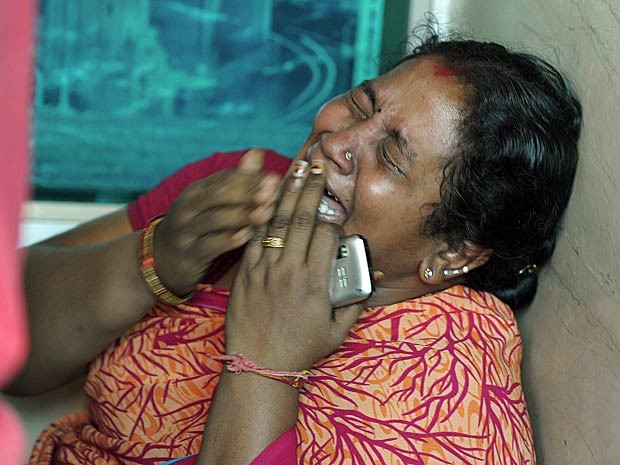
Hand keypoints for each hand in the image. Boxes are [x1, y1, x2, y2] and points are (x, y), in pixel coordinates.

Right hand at [152, 149, 279, 295]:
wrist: (162, 260)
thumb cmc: (198, 226)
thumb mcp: (211, 202)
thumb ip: (235, 181)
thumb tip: (258, 152)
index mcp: (195, 191)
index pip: (225, 179)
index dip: (251, 178)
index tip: (275, 179)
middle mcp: (187, 208)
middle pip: (218, 195)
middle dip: (247, 193)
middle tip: (272, 193)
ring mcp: (185, 232)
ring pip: (215, 220)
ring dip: (243, 215)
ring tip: (265, 213)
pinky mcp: (188, 255)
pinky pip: (210, 246)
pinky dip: (230, 240)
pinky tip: (248, 236)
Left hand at [225, 159, 363, 371]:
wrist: (257, 365)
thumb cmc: (300, 350)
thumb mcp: (337, 332)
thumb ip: (357, 300)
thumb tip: (373, 274)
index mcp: (315, 283)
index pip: (325, 235)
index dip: (331, 220)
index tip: (333, 214)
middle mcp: (289, 270)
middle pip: (301, 218)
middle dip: (310, 187)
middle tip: (316, 164)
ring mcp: (264, 269)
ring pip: (275, 220)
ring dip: (285, 191)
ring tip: (294, 169)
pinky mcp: (244, 272)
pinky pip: (254, 235)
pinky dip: (260, 214)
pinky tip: (265, 197)